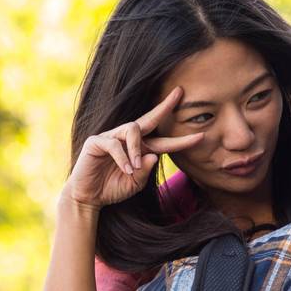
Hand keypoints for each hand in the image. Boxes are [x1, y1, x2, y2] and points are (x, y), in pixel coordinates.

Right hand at [64, 87, 202, 208]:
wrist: (88, 197)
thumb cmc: (112, 188)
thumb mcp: (135, 183)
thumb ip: (145, 172)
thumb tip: (155, 156)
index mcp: (141, 149)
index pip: (164, 141)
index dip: (182, 140)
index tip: (201, 136)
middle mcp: (128, 139)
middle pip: (149, 118)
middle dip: (165, 106)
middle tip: (179, 94)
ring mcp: (111, 137)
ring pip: (132, 130)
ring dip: (137, 149)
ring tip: (135, 168)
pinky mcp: (96, 142)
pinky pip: (114, 144)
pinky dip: (122, 157)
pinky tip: (126, 170)